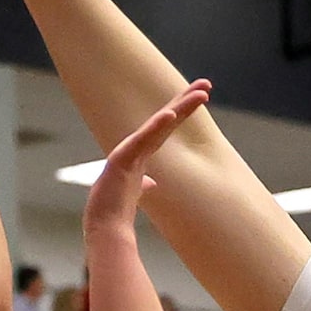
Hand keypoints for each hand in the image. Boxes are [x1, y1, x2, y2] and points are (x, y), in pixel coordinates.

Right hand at [83, 83, 211, 237]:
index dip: (182, 110)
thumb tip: (152, 184)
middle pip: (166, 119)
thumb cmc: (115, 209)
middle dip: (186, 100)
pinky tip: (170, 115)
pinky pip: (142, 140)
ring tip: (200, 95)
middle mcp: (136, 148)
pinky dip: (156, 127)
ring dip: (180, 108)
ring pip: (158, 125)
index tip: (201, 96)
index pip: (166, 127)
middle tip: (206, 84)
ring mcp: (129, 152)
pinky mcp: (122, 160)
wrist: (104, 227)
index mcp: (142, 154)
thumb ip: (144, 184)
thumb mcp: (135, 193)